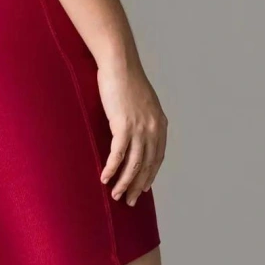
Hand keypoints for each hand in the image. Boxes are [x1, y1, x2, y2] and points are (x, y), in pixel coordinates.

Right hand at [96, 59, 166, 205]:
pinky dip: (112, 168)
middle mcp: (153, 129)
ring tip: (117, 195)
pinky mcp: (123, 126)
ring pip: (133, 164)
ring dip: (125, 183)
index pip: (157, 157)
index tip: (144, 187)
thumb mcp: (142, 101)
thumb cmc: (126, 79)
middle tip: (130, 201)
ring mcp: (139, 128)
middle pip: (147, 165)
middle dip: (138, 185)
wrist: (120, 64)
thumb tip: (136, 130)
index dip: (150, 174)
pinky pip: (118, 154)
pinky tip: (105, 178)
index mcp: (160, 124)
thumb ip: (143, 117)